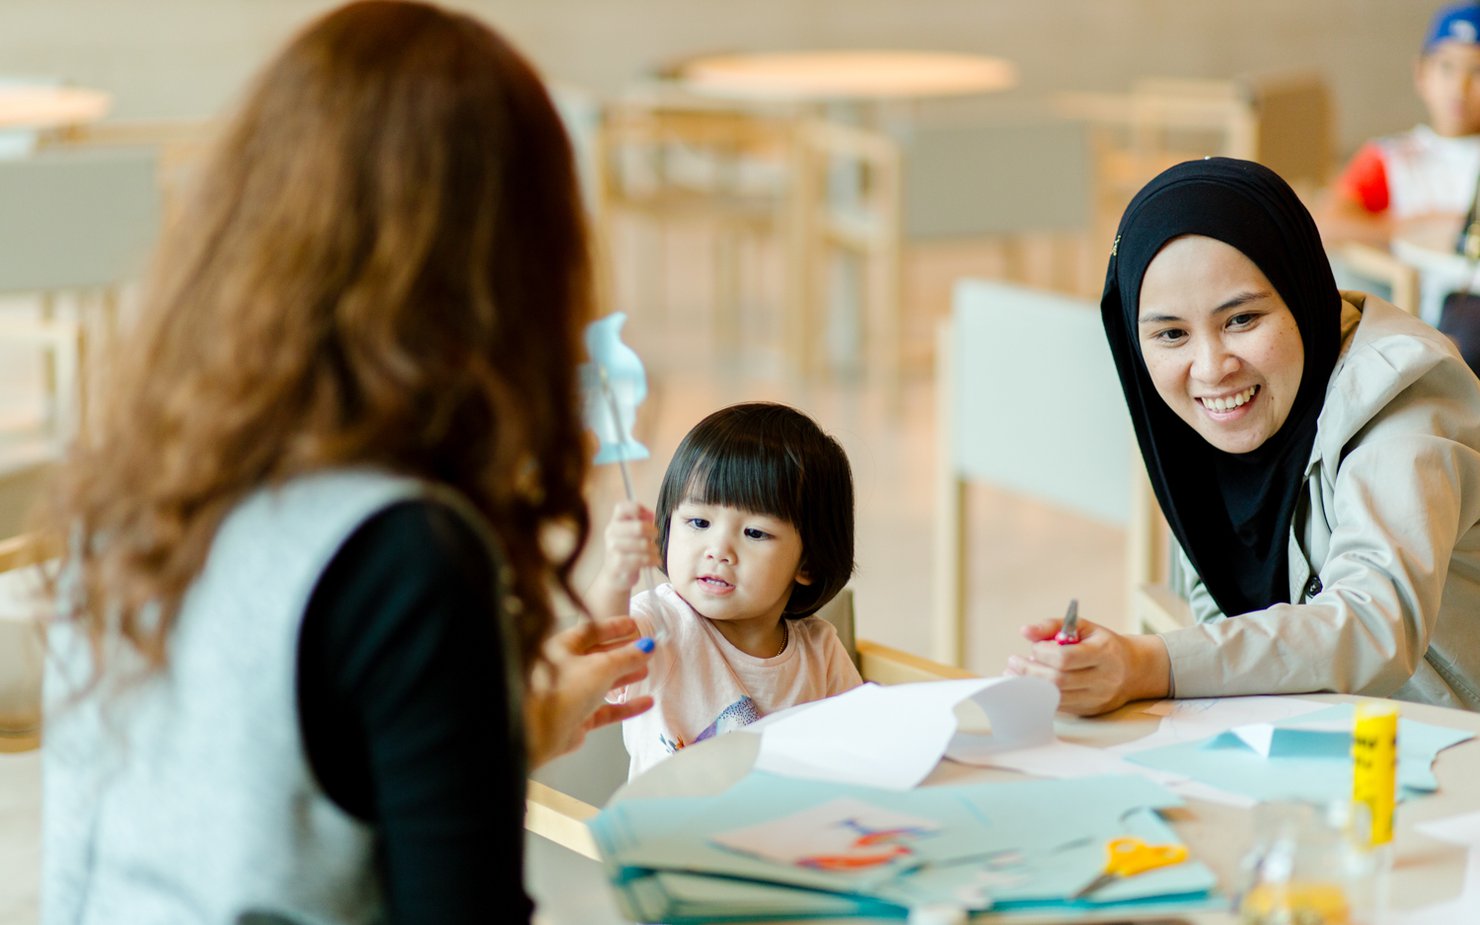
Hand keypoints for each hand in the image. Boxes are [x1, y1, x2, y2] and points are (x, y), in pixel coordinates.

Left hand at [524, 615, 654, 767]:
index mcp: (562, 647)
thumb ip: (626, 657)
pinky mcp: (577, 718)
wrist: (540, 731)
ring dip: (625, 677)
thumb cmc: (558, 691)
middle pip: (598, 656)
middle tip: (642, 649)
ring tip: (644, 671)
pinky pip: (606, 709)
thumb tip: (645, 647)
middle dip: (622, 653)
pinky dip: (626, 706)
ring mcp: (570, 694)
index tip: (632, 625)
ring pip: (602, 683)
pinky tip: (644, 702)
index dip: (613, 627)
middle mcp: (564, 669)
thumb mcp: (601, 666)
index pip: (591, 631)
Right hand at [600, 501, 659, 589]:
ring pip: (643, 545)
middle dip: (653, 533)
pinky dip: (652, 560)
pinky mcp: (618, 563)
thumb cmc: (629, 551)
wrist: (615, 576)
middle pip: (639, 527)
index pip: (622, 507)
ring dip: (654, 549)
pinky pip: (641, 559)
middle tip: (656, 537)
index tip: (650, 517)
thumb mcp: (632, 533)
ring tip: (656, 552)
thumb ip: (641, 521)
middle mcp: (611, 532)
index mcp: (615, 522)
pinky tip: (655, 561)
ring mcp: (612, 548)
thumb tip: (651, 515)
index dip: (638, 509)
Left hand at [1003, 613, 1169, 715]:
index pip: (1066, 658)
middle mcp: (1103, 678)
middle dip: (1029, 671)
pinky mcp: (1090, 711)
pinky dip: (1040, 696)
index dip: (1043, 653)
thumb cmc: (1101, 644)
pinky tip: (1027, 686)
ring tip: (1013, 673)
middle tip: (1012, 661)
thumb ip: (1053, 626)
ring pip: (1057, 697)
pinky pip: (1060, 707)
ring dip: (1030, 686)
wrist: (1133, 670)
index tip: (1034, 647)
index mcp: (1103, 653)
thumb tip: (1025, 631)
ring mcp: (1097, 698)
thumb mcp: (1083, 627)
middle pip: (1058, 680)